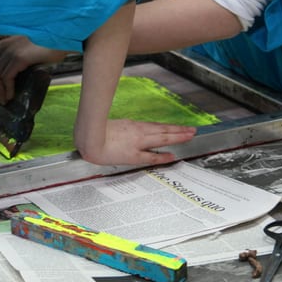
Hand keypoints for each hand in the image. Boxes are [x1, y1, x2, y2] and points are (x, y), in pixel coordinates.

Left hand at [0, 36, 66, 103]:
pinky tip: (11, 96)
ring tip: (4, 100)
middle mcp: (3, 45)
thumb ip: (16, 60)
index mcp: (3, 42)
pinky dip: (7, 89)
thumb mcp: (27, 51)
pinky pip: (6, 77)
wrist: (62, 38)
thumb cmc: (49, 46)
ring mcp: (10, 50)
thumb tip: (8, 80)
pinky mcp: (19, 57)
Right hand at [74, 119, 195, 165]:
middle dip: (179, 131)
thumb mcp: (113, 127)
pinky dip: (162, 155)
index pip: (157, 126)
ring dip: (177, 137)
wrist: (88, 141)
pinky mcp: (132, 155)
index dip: (171, 127)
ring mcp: (137, 143)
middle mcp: (138, 132)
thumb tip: (128, 133)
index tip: (182, 127)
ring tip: (189, 136)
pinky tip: (172, 156)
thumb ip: (123, 130)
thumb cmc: (95, 133)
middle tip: (193, 130)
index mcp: (133, 125)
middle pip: (163, 131)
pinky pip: (151, 155)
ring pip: (162, 138)